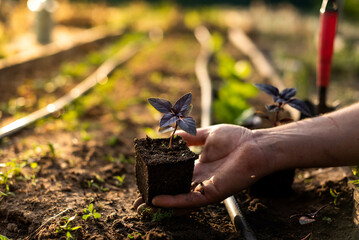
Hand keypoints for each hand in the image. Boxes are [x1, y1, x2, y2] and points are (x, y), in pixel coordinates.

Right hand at [151, 124, 270, 208]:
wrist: (255, 145)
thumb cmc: (236, 138)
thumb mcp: (207, 134)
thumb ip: (189, 136)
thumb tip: (172, 134)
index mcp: (198, 167)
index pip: (175, 177)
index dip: (160, 179)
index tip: (145, 180)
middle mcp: (199, 180)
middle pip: (174, 191)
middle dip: (157, 197)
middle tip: (138, 202)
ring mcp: (205, 187)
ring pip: (179, 200)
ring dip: (161, 205)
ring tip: (142, 207)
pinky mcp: (212, 192)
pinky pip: (190, 200)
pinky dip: (173, 202)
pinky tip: (158, 201)